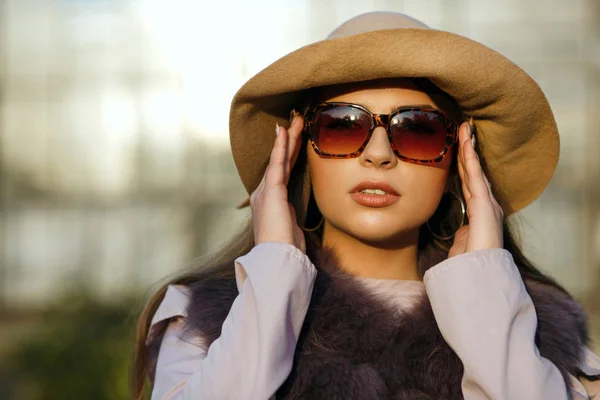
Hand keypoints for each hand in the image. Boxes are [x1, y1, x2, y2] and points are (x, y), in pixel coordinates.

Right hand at [250, 112, 305, 252]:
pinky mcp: (272, 191)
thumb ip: (291, 219)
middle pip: (280, 161)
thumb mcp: (290, 230)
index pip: (281, 173)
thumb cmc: (285, 250)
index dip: (287, 155)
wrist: (276, 259)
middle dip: (289, 141)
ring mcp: (267, 191)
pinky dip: (280, 146)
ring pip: (280, 159)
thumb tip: (293, 217)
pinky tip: (284, 132)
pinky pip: (277, 163)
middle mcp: (264, 194)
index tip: (293, 140)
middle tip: (297, 121)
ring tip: (296, 120)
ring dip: (288, 138)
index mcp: (269, 202)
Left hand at [448, 120, 503, 257]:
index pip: (469, 183)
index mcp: (479, 212)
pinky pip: (475, 174)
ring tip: (465, 129)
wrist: (479, 271)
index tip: (460, 149)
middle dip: (468, 150)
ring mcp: (486, 201)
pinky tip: (466, 143)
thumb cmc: (470, 262)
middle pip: (473, 171)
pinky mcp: (483, 201)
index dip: (465, 165)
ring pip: (474, 168)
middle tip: (464, 130)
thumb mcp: (463, 244)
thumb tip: (460, 235)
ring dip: (468, 147)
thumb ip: (463, 235)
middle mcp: (485, 204)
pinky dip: (470, 157)